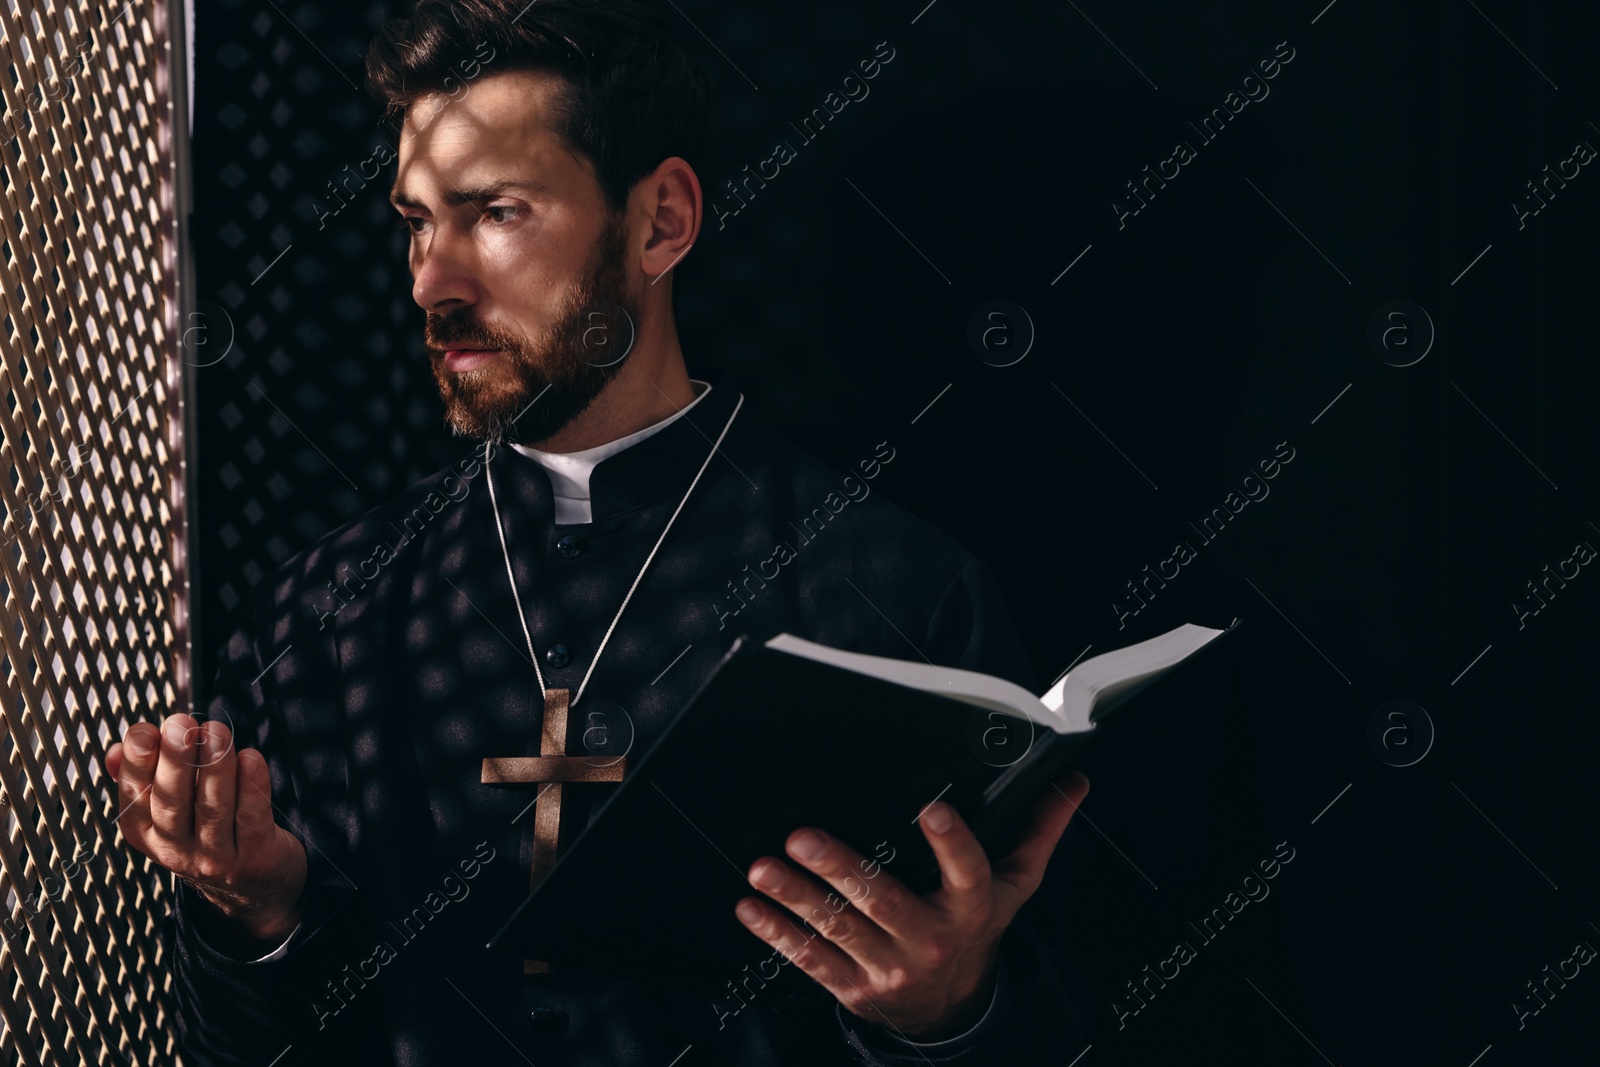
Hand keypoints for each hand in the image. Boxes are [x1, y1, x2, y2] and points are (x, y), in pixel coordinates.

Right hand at [105, 715, 306, 946]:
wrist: (253, 887)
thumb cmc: (207, 834)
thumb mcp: (166, 815)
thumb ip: (143, 781)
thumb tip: (115, 751)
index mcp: (147, 834)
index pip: (135, 798)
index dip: (137, 765)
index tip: (143, 731)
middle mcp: (177, 848)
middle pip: (172, 804)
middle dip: (174, 761)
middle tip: (180, 724)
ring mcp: (216, 856)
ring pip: (213, 809)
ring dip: (214, 767)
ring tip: (216, 732)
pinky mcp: (256, 855)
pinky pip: (252, 819)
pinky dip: (252, 787)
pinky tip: (251, 759)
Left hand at [735, 770, 1089, 1040]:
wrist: (954, 1010)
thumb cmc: (976, 929)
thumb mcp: (1015, 886)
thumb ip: (1039, 830)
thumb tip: (1072, 782)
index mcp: (971, 907)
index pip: (968, 871)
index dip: (951, 842)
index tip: (931, 809)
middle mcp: (930, 938)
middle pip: (882, 901)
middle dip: (839, 868)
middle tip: (803, 837)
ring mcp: (889, 967)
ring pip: (838, 929)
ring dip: (796, 898)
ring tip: (764, 868)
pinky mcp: (854, 988)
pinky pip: (812, 960)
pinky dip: (778, 934)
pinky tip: (752, 909)